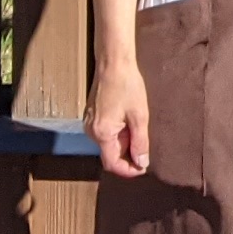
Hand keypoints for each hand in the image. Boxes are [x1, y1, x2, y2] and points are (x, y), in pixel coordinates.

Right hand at [86, 49, 151, 178]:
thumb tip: (141, 163)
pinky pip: (104, 133)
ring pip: (107, 144)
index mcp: (102, 133)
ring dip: (123, 142)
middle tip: (143, 142)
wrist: (113, 63)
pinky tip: (127, 119)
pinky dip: (117, 133)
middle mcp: (91, 131)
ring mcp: (89, 123)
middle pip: (109, 155)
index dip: (128, 170)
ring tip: (135, 125)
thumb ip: (140, 142)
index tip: (142, 167)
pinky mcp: (91, 116)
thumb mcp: (139, 115)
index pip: (112, 164)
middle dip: (127, 154)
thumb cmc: (127, 85)